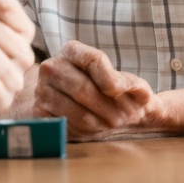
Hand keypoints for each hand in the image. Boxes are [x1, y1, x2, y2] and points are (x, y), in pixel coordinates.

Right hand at [33, 40, 156, 140]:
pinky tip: (95, 127)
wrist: (76, 107)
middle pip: (83, 88)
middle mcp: (52, 67)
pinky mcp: (40, 113)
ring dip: (102, 122)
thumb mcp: (124, 85)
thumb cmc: (105, 92)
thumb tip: (143, 94)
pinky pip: (68, 126)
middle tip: (125, 117)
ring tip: (113, 122)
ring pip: (78, 111)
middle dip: (110, 107)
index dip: (110, 77)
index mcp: (72, 51)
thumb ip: (138, 87)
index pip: (92, 60)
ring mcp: (42, 90)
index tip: (121, 91)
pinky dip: (87, 131)